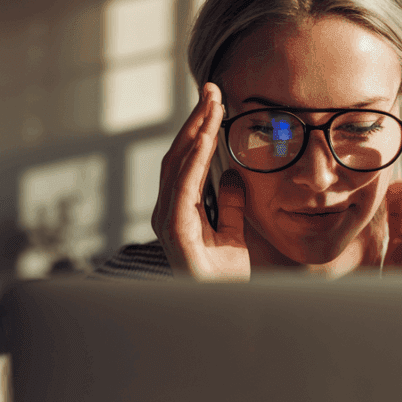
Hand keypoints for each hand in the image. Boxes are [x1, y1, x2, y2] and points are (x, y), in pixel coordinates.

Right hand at [151, 83, 250, 280]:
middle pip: (179, 156)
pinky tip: (205, 140)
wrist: (222, 312)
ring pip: (178, 165)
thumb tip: (231, 173)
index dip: (200, 129)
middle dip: (196, 120)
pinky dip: (194, 161)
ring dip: (196, 132)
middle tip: (212, 89)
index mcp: (179, 210)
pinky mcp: (175, 233)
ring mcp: (168, 222)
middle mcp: (167, 212)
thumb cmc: (224, 279)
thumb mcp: (233, 234)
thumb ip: (230, 204)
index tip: (215, 101)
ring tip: (212, 105)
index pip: (188, 161)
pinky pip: (184, 188)